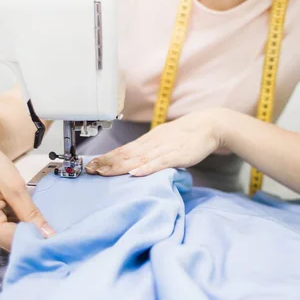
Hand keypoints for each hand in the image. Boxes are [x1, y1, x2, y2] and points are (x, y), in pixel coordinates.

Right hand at [0, 132, 54, 250]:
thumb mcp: (15, 186)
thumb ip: (31, 213)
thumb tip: (48, 235)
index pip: (14, 241)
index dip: (36, 239)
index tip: (54, 235)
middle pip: (8, 242)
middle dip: (28, 233)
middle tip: (43, 220)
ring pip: (3, 237)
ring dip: (18, 227)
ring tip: (23, 208)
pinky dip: (8, 223)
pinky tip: (10, 208)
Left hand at [85, 109, 223, 176]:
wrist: (209, 125)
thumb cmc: (187, 134)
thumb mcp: (164, 139)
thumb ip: (150, 150)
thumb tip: (134, 162)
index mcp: (148, 140)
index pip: (123, 150)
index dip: (107, 157)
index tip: (91, 165)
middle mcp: (152, 143)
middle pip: (126, 154)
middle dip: (107, 163)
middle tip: (89, 170)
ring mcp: (164, 149)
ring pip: (138, 159)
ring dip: (120, 166)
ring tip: (104, 173)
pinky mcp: (178, 155)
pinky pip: (160, 163)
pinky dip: (147, 168)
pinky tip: (135, 173)